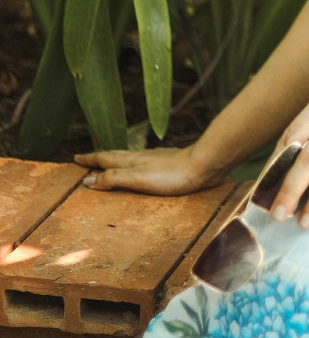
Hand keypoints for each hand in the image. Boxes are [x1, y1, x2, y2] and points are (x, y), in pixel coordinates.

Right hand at [74, 144, 225, 196]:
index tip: (76, 158)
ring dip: (115, 162)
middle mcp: (141, 158)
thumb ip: (114, 178)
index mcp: (131, 161)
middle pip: (115, 156)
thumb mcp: (137, 178)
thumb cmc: (172, 174)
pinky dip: (133, 167)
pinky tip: (140, 170)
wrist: (204, 164)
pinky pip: (143, 165)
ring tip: (108, 165)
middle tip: (85, 160)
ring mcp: (155, 160)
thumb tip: (88, 180)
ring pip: (129, 159)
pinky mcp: (168, 165)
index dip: (90, 159)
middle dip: (99, 159)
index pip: (105, 159)